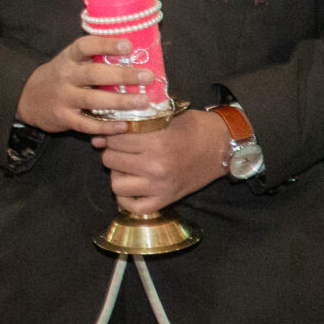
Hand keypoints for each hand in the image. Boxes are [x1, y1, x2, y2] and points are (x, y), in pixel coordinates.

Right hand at [15, 34, 165, 136]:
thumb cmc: (61, 76)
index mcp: (69, 58)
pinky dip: (106, 126)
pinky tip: (124, 125)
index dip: (106, 45)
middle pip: (95, 74)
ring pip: (93, 100)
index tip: (128, 46)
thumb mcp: (70, 61)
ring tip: (143, 101)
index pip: (86, 46)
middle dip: (123, 75)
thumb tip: (132, 52)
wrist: (29, 98)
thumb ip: (93, 58)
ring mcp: (64, 98)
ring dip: (120, 101)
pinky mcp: (64, 118)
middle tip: (147, 76)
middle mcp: (66, 76)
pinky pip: (87, 124)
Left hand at [94, 109, 231, 215]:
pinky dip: (127, 198)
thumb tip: (99, 138)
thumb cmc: (195, 127)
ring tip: (127, 166)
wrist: (224, 147)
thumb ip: (134, 124)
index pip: (114, 139)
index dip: (111, 133)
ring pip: (116, 184)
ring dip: (118, 174)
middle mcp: (156, 166)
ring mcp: (160, 186)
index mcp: (157, 142)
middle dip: (112, 151)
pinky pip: (133, 207)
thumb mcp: (166, 117)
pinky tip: (133, 185)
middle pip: (110, 160)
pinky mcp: (166, 200)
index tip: (115, 133)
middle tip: (121, 148)